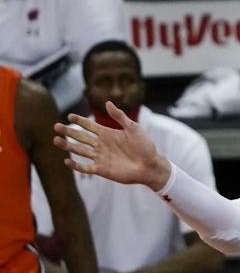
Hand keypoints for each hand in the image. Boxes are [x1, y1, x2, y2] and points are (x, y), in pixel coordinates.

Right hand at [54, 101, 170, 190]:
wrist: (150, 165)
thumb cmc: (145, 146)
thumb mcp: (133, 128)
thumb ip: (120, 117)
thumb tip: (108, 102)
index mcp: (108, 133)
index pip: (90, 126)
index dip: (80, 121)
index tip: (70, 115)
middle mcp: (102, 145)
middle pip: (81, 137)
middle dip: (69, 132)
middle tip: (56, 126)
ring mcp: (100, 157)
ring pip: (80, 150)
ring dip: (68, 146)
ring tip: (56, 140)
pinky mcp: (102, 169)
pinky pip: (85, 167)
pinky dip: (76, 165)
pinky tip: (67, 160)